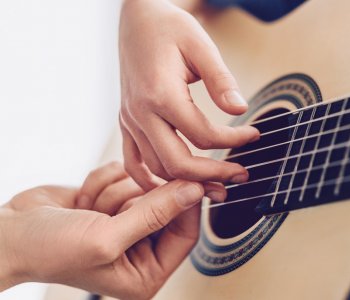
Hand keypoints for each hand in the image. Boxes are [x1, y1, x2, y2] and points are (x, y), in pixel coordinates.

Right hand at [0, 162, 221, 298]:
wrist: (8, 233)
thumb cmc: (49, 250)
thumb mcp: (107, 238)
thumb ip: (155, 215)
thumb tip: (195, 192)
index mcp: (145, 273)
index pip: (187, 235)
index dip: (189, 205)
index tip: (189, 179)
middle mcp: (139, 249)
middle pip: (168, 207)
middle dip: (138, 198)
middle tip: (112, 205)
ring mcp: (125, 222)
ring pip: (144, 186)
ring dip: (114, 191)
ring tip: (89, 210)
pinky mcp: (111, 201)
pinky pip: (125, 175)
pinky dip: (103, 181)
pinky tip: (82, 200)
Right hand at [119, 0, 259, 190]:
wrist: (137, 18)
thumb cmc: (169, 27)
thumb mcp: (201, 45)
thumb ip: (221, 80)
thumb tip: (240, 109)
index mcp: (160, 93)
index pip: (203, 135)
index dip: (234, 141)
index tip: (255, 135)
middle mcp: (140, 112)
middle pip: (177, 163)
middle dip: (213, 175)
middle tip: (241, 175)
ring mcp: (129, 120)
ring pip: (156, 168)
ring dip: (187, 182)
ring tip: (217, 185)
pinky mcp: (126, 122)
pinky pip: (132, 162)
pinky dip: (151, 180)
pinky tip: (174, 186)